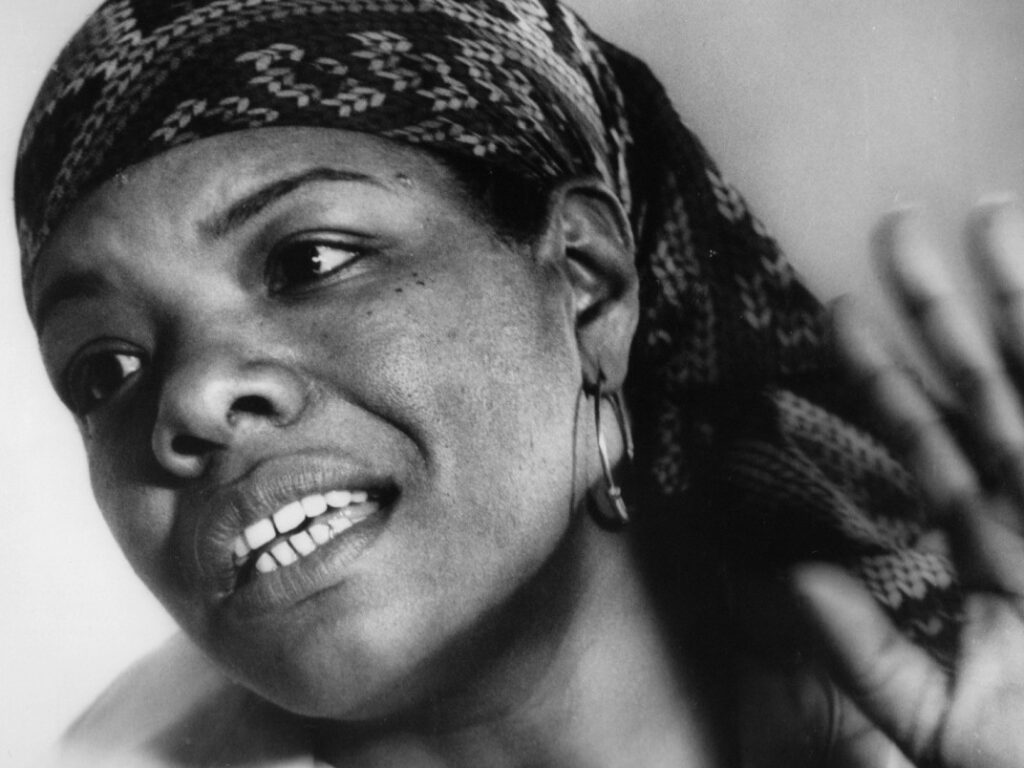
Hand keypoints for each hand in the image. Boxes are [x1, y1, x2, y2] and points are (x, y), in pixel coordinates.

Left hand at [793, 199, 1023, 767]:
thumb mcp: (938, 717)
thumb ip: (867, 652)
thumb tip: (795, 579)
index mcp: (985, 541)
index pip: (922, 437)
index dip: (881, 373)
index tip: (838, 308)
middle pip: (981, 384)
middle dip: (943, 307)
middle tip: (896, 225)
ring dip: (1021, 300)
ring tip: (990, 215)